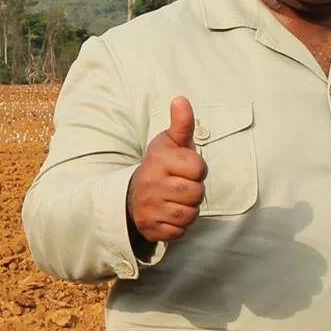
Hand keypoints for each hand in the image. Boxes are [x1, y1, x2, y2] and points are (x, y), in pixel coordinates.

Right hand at [127, 97, 205, 243]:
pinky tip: (169, 214)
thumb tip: (181, 99)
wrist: (132, 194)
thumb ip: (181, 124)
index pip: (199, 169)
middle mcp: (151, 184)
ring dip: (188, 209)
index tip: (184, 168)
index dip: (197, 169)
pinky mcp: (151, 229)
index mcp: (158, 160)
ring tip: (176, 199)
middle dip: (194, 190)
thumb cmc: (160, 165)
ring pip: (190, 214)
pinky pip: (180, 231)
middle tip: (180, 185)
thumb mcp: (169, 143)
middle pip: (196, 193)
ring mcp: (149, 208)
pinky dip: (179, 225)